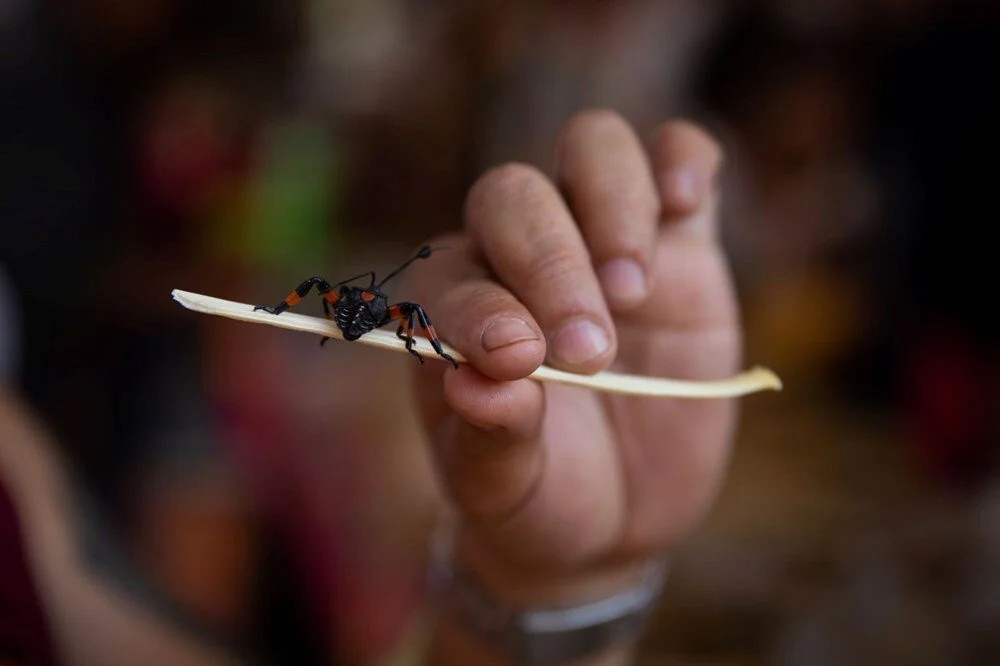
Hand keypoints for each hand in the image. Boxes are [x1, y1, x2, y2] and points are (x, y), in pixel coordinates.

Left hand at [408, 111, 738, 622]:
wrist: (615, 513)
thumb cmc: (538, 494)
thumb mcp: (504, 488)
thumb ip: (490, 437)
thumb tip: (479, 381)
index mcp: (451, 312)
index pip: (448, 274)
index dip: (479, 307)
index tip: (519, 360)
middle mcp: (517, 259)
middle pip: (515, 195)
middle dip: (550, 263)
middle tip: (589, 352)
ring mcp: (600, 240)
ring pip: (591, 147)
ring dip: (612, 205)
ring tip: (632, 294)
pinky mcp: (679, 244)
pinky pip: (678, 156)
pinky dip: (682, 160)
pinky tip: (683, 202)